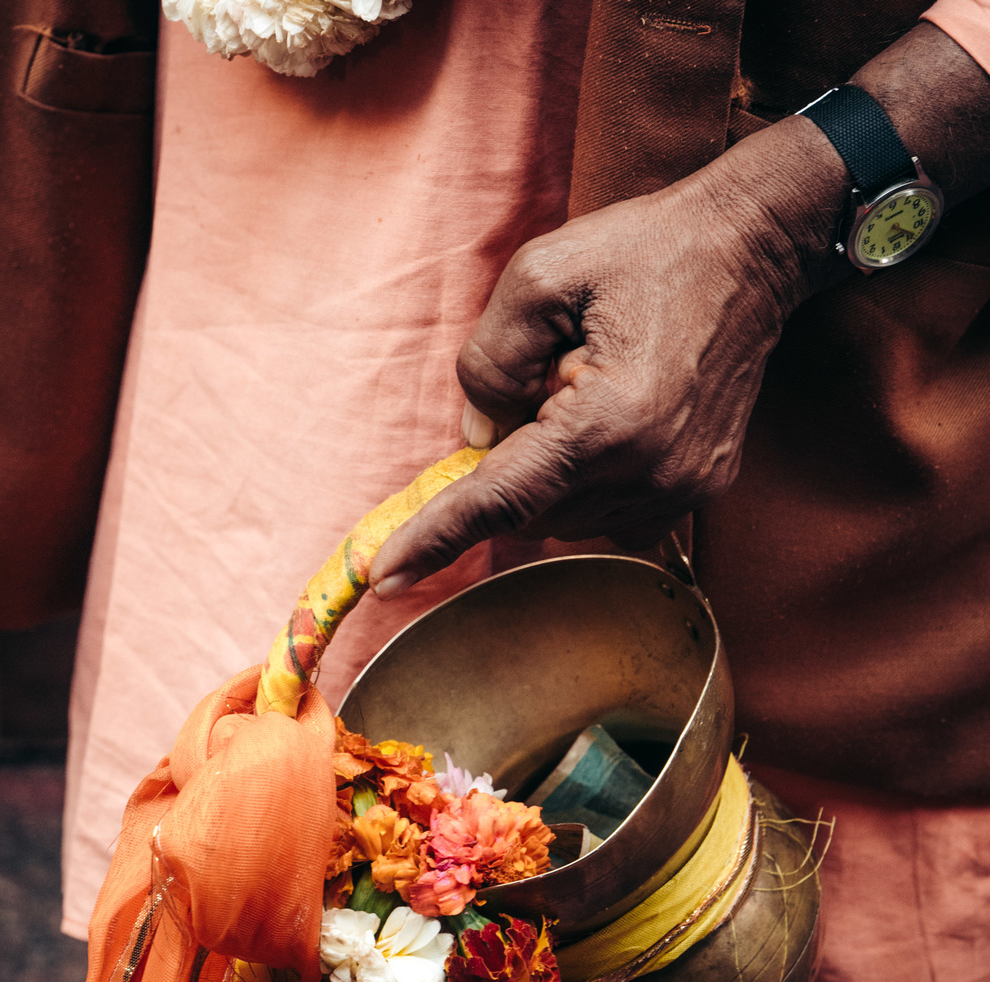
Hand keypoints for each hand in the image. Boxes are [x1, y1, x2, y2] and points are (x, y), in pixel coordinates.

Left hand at [370, 20, 989, 598]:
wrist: (754, 249)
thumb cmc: (646, 250)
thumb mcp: (540, 276)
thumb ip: (488, 361)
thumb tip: (477, 437)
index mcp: (609, 421)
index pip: (500, 498)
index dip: (436, 537)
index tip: (384, 575)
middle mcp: (651, 471)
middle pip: (532, 511)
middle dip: (508, 469)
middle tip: (534, 389)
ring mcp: (682, 487)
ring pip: (569, 519)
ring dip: (550, 473)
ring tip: (584, 390)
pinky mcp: (700, 488)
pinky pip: (612, 516)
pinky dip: (587, 483)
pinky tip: (606, 423)